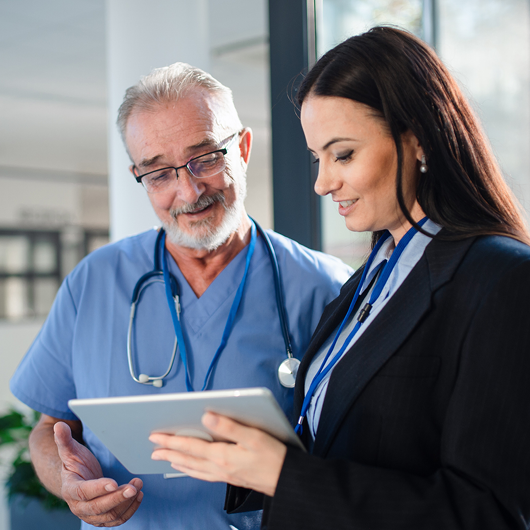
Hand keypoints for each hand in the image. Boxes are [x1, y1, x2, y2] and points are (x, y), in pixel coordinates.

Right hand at [54, 422, 142, 526]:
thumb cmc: (75, 463)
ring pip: (109, 515)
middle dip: (117, 498)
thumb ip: (64, 440)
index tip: (114, 482)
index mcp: (70, 489)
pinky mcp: (102, 518)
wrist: (77, 480)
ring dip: (126, 503)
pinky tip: (138, 496)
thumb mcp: (70, 451)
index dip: (98, 488)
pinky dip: (129, 510)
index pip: (83, 492)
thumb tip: (59, 425)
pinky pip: (116, 520)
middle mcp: (79, 506)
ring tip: (138, 486)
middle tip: (133, 487)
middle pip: (98, 507)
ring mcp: (90, 515)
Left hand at [149, 412, 286, 496]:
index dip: (171, 440)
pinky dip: (191, 470)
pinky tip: (190, 468)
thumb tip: (206, 416)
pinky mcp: (229, 477)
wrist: (286, 479)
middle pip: (187, 459)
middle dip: (168, 452)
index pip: (190, 446)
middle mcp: (219, 467)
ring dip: (177, 462)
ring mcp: (223, 474)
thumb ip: (228, 426)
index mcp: (222, 455)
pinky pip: (203, 475)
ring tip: (166, 458)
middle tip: (153, 449)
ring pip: (193, 468)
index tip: (156, 436)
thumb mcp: (253, 436)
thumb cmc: (273, 457)